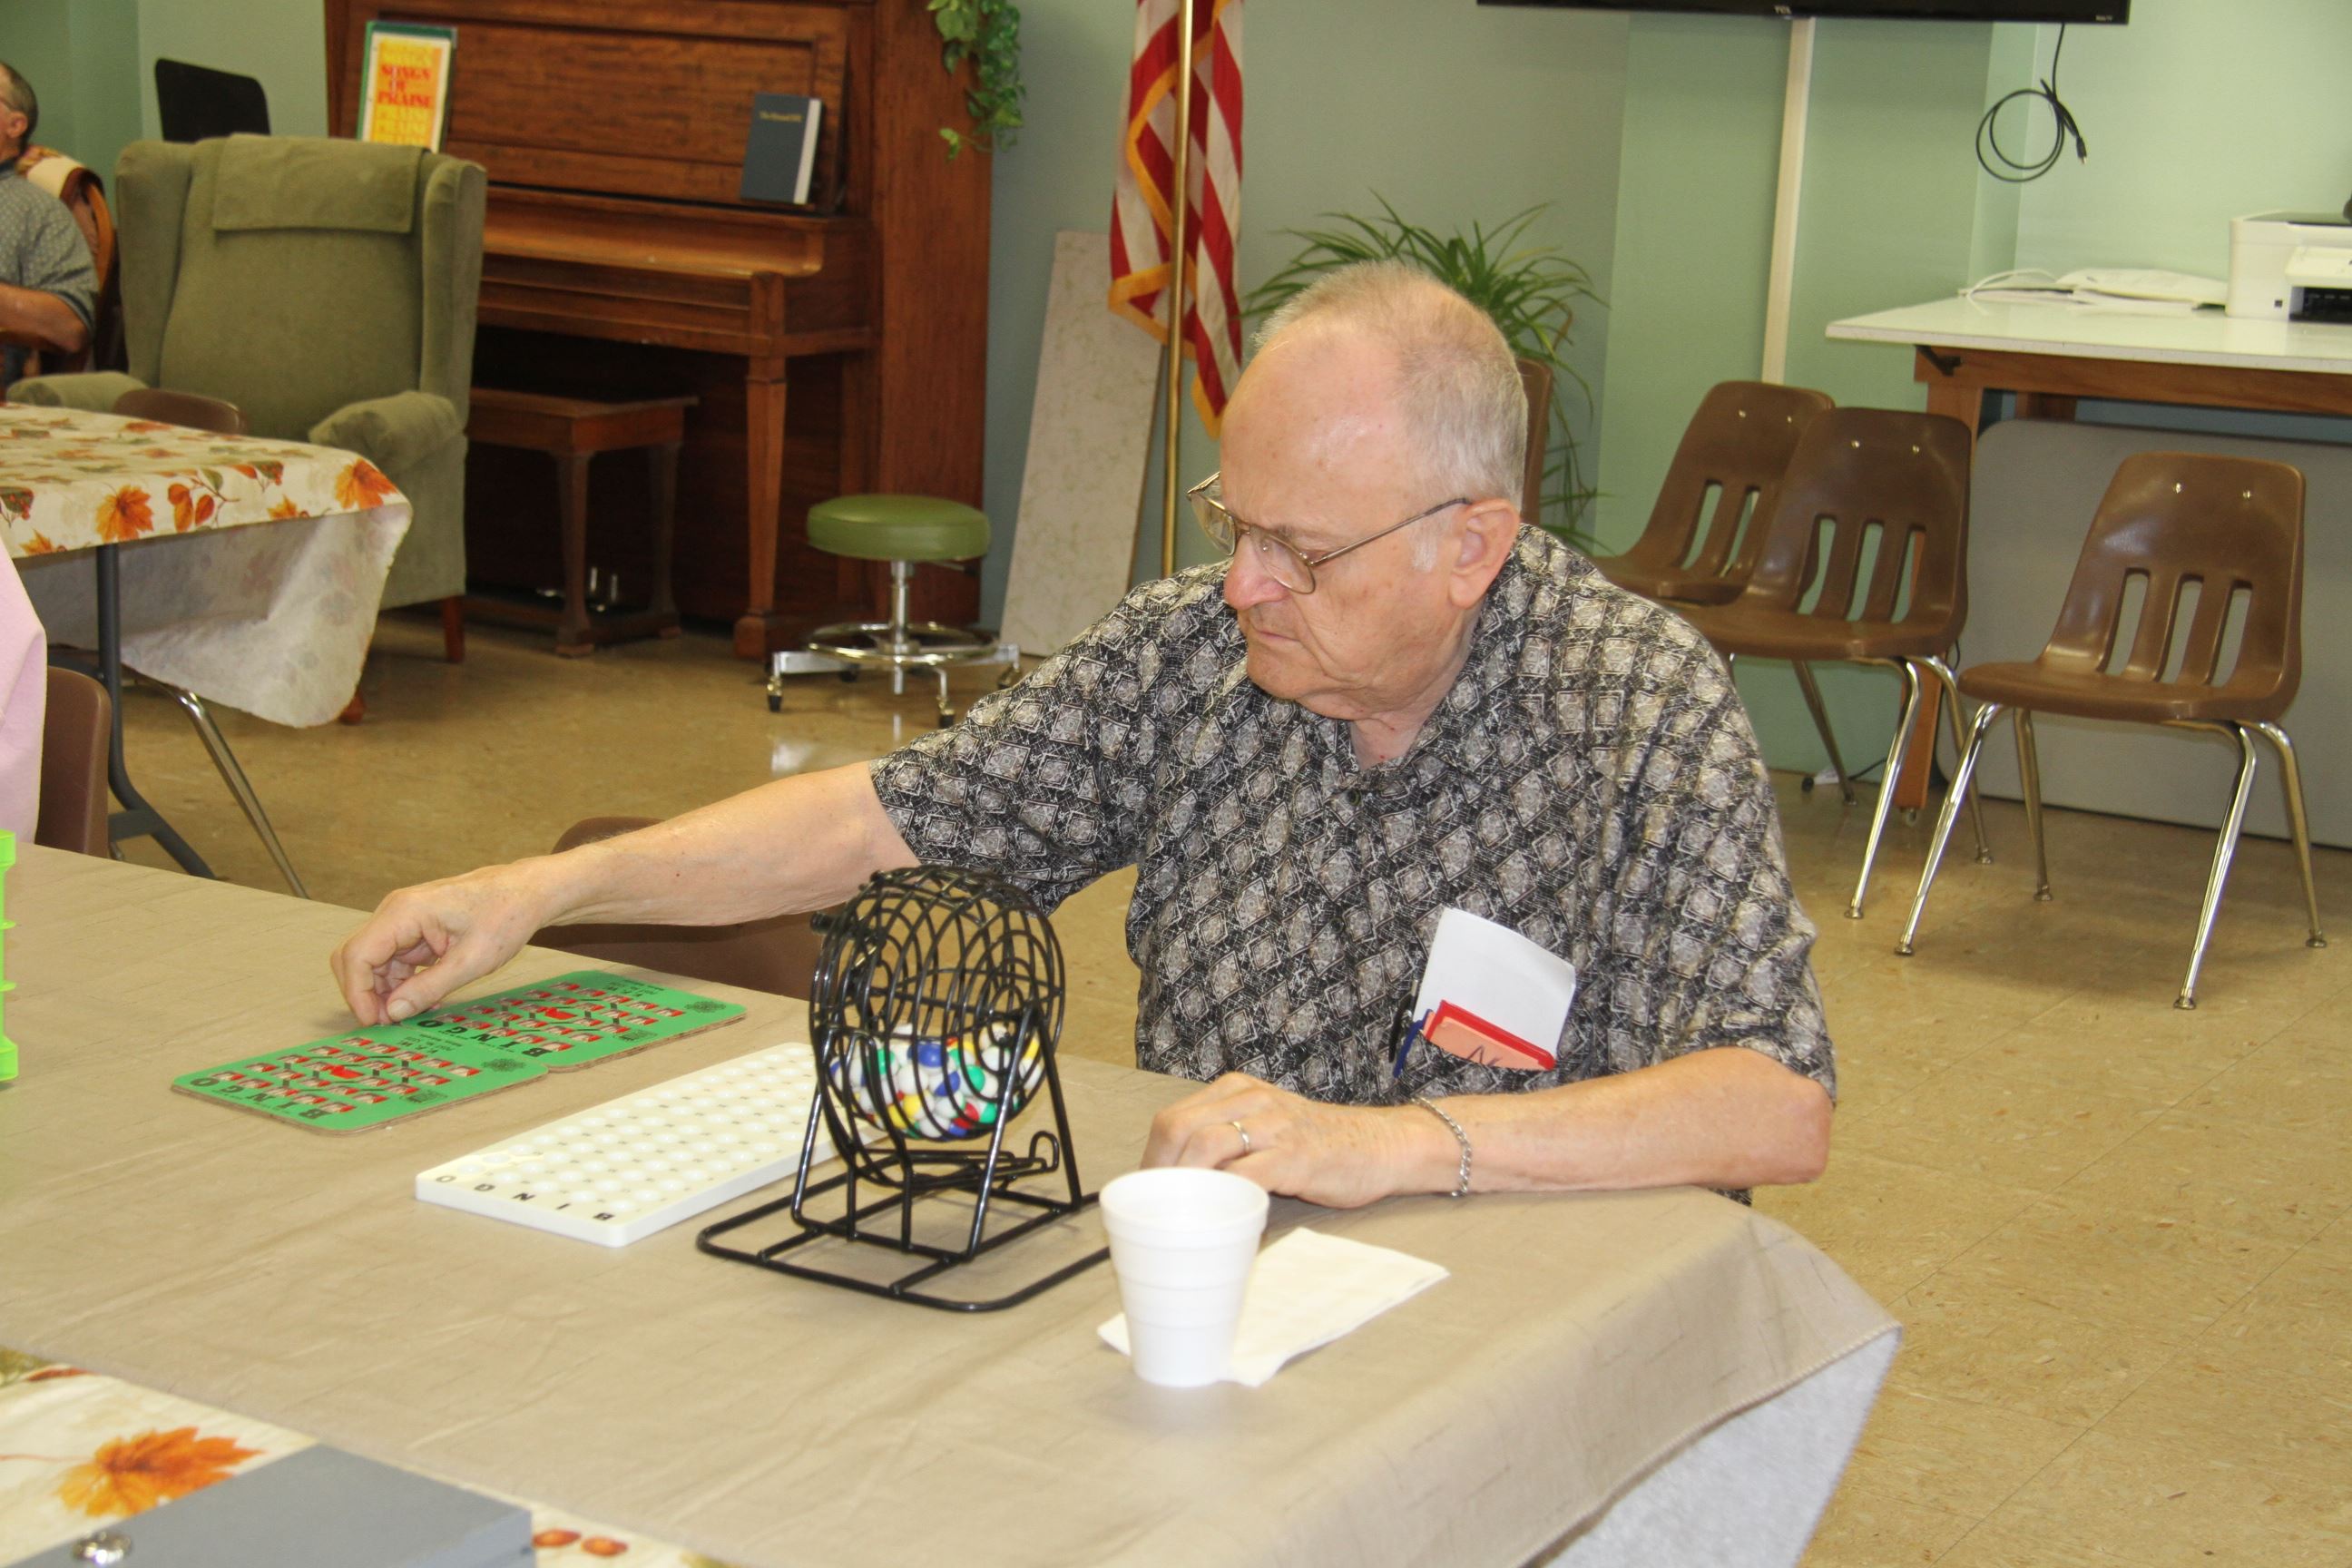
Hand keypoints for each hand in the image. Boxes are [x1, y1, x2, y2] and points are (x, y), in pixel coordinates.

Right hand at [329, 864, 552, 1024]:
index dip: (357, 993)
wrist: (527, 892)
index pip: (357, 955)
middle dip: (366, 994)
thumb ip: (430, 987)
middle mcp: (396, 911)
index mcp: (404, 912)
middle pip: (356, 958)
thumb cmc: (506, 917)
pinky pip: (395, 960)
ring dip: (386, 991)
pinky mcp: (414, 929)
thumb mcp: (472, 961)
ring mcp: (403, 919)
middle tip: (391, 1023)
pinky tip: (425, 999)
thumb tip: (393, 1013)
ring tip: (414, 1014)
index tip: (374, 1022)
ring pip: (374, 962)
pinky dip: (403, 982)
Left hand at [1140, 1072, 1443, 1208]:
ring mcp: (1273, 1127)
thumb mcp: (1265, 1128)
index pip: (1171, 1119)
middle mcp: (1250, 1101)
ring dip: (1183, 1183)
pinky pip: (1247, 1173)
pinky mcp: (1295, 1157)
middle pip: (1178, 1128)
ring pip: (1206, 1146)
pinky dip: (1224, 1196)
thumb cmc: (1318, 1146)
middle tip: (1155, 1209)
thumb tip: (1178, 1182)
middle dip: (1156, 1172)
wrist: (1380, 1145)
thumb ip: (1227, 1142)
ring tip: (1178, 1214)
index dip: (1150, 1160)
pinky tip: (1218, 1216)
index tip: (1146, 1194)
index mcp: (1236, 1091)